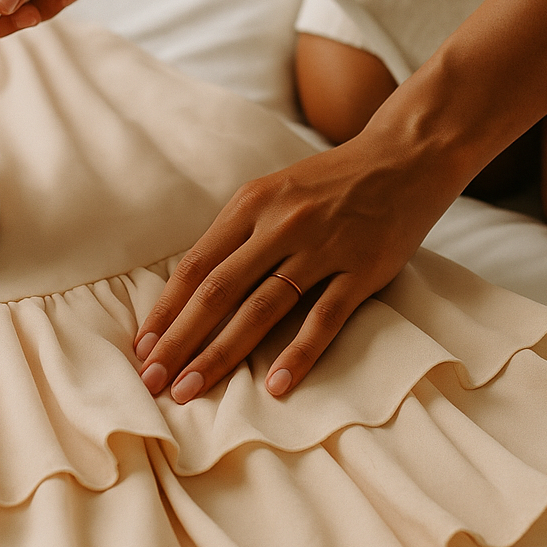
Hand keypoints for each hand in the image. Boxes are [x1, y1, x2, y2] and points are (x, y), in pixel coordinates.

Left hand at [133, 119, 465, 401]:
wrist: (404, 157)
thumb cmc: (329, 183)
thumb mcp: (273, 193)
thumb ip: (238, 236)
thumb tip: (192, 291)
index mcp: (250, 204)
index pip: (196, 266)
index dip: (166, 310)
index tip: (142, 348)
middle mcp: (280, 224)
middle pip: (218, 291)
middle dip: (180, 340)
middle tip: (154, 380)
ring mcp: (322, 247)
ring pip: (262, 308)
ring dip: (222, 353)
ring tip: (193, 389)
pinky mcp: (363, 269)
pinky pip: (324, 317)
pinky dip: (298, 354)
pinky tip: (275, 386)